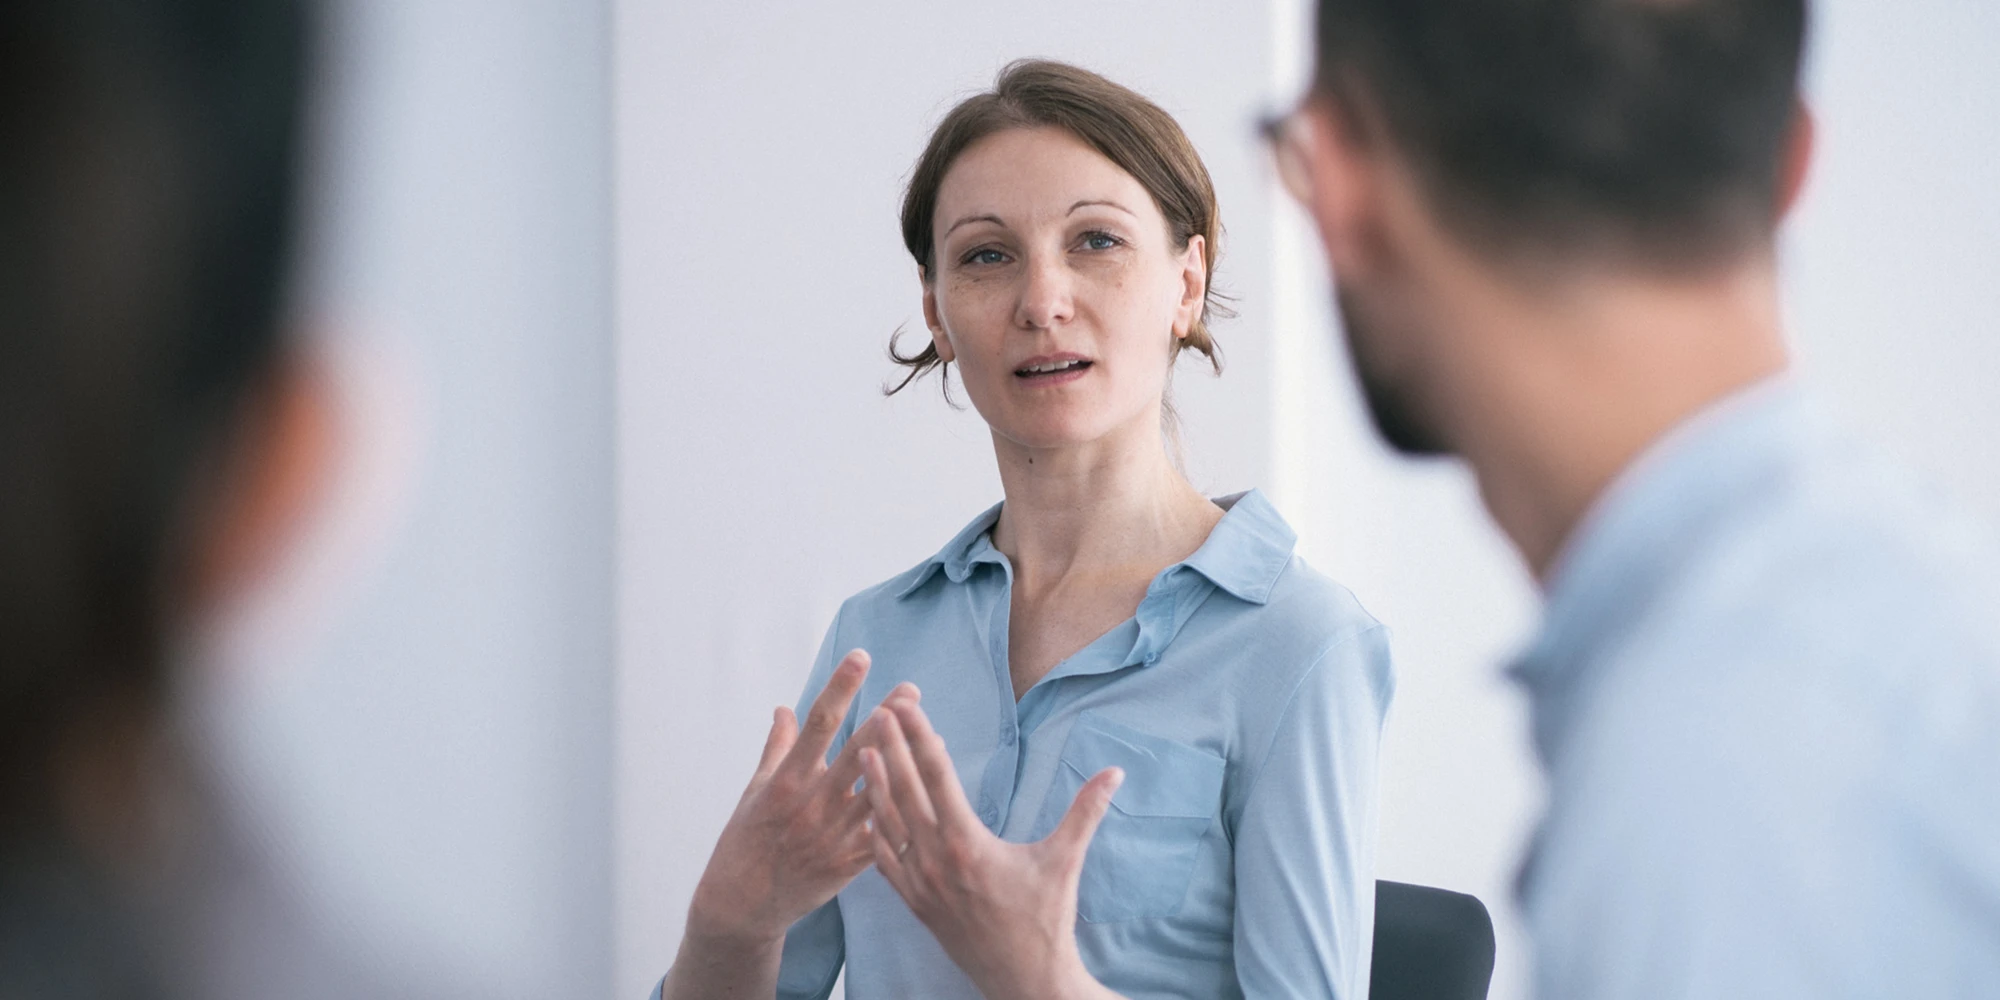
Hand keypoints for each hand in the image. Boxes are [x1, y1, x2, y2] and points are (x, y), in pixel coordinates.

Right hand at [685, 650, 913, 947]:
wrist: (742, 905)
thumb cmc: (745, 841)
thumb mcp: (753, 791)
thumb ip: (776, 748)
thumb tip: (786, 708)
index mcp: (786, 781)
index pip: (818, 724)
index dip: (841, 688)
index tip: (860, 657)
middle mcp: (812, 805)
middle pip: (858, 753)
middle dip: (887, 719)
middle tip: (911, 690)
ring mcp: (833, 836)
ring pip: (879, 793)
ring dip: (906, 765)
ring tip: (932, 737)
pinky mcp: (848, 864)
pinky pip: (884, 838)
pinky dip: (905, 817)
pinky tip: (930, 795)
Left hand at [859, 699, 1126, 999]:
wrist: (1025, 981)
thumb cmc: (1046, 921)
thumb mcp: (1065, 861)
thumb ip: (1086, 811)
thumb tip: (1116, 772)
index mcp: (967, 843)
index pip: (937, 776)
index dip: (919, 736)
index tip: (906, 706)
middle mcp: (935, 860)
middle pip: (905, 791)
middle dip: (891, 746)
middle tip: (878, 710)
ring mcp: (920, 884)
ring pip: (887, 823)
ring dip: (875, 784)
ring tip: (863, 748)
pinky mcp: (915, 904)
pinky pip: (883, 862)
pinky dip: (874, 832)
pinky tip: (869, 811)